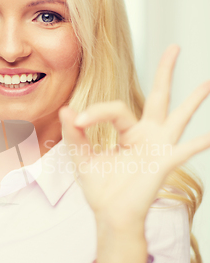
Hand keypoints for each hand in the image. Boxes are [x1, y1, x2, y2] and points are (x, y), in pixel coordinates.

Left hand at [59, 45, 209, 235]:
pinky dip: (197, 144)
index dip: (95, 112)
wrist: (110, 215)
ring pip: (178, 117)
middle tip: (174, 47)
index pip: (115, 109)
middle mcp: (147, 135)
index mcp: (127, 132)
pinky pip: (183, 152)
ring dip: (193, 100)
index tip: (77, 122)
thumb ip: (75, 135)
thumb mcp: (83, 158)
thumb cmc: (101, 188)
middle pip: (159, 97)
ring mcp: (158, 147)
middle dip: (165, 72)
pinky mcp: (163, 163)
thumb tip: (66, 109)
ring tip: (208, 83)